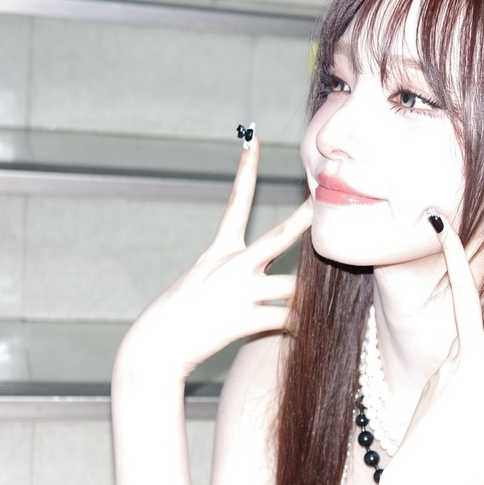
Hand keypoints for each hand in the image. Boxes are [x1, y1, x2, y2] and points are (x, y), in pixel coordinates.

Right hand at [118, 136, 312, 378]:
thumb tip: (264, 267)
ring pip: (293, 286)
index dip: (246, 170)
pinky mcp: (243, 320)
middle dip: (304, 218)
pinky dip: (300, 327)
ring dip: (309, 294)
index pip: (237, 201)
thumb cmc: (180, 313)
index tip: (253, 140)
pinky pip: (286, 320)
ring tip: (326, 300)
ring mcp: (239, 292)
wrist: (158, 344)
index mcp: (220, 250)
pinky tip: (310, 333)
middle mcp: (232, 265)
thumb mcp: (204, 278)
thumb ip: (236, 267)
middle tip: (323, 197)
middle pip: (279, 237)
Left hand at [382, 212, 483, 484]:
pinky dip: (470, 370)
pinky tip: (465, 418)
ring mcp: (446, 366)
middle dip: (457, 253)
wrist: (421, 482)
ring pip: (467, 333)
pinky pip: (460, 365)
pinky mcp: (433, 380)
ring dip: (472, 322)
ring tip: (471, 357)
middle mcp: (470, 357)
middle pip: (465, 295)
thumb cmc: (477, 464)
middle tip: (442, 218)